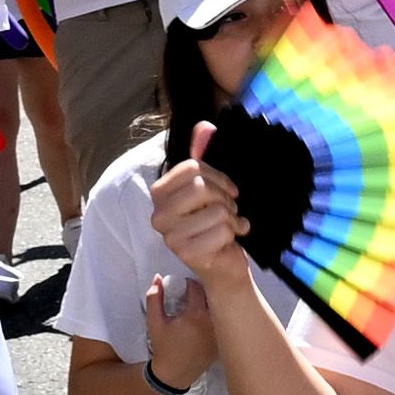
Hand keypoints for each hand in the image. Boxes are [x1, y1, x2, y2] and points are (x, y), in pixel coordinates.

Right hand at [143, 160, 257, 285]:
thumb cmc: (214, 225)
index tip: (227, 189)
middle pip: (200, 187)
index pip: (191, 168)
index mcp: (160, 195)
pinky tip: (231, 238)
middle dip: (224, 197)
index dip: (217, 177)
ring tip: (230, 225)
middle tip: (229, 209)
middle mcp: (159, 215)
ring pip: (216, 211)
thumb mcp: (209, 190)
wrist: (222, 265)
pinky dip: (235, 232)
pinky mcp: (186, 254)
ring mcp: (170, 236)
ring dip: (232, 217)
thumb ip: (203, 159)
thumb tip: (205, 129)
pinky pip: (222, 231)